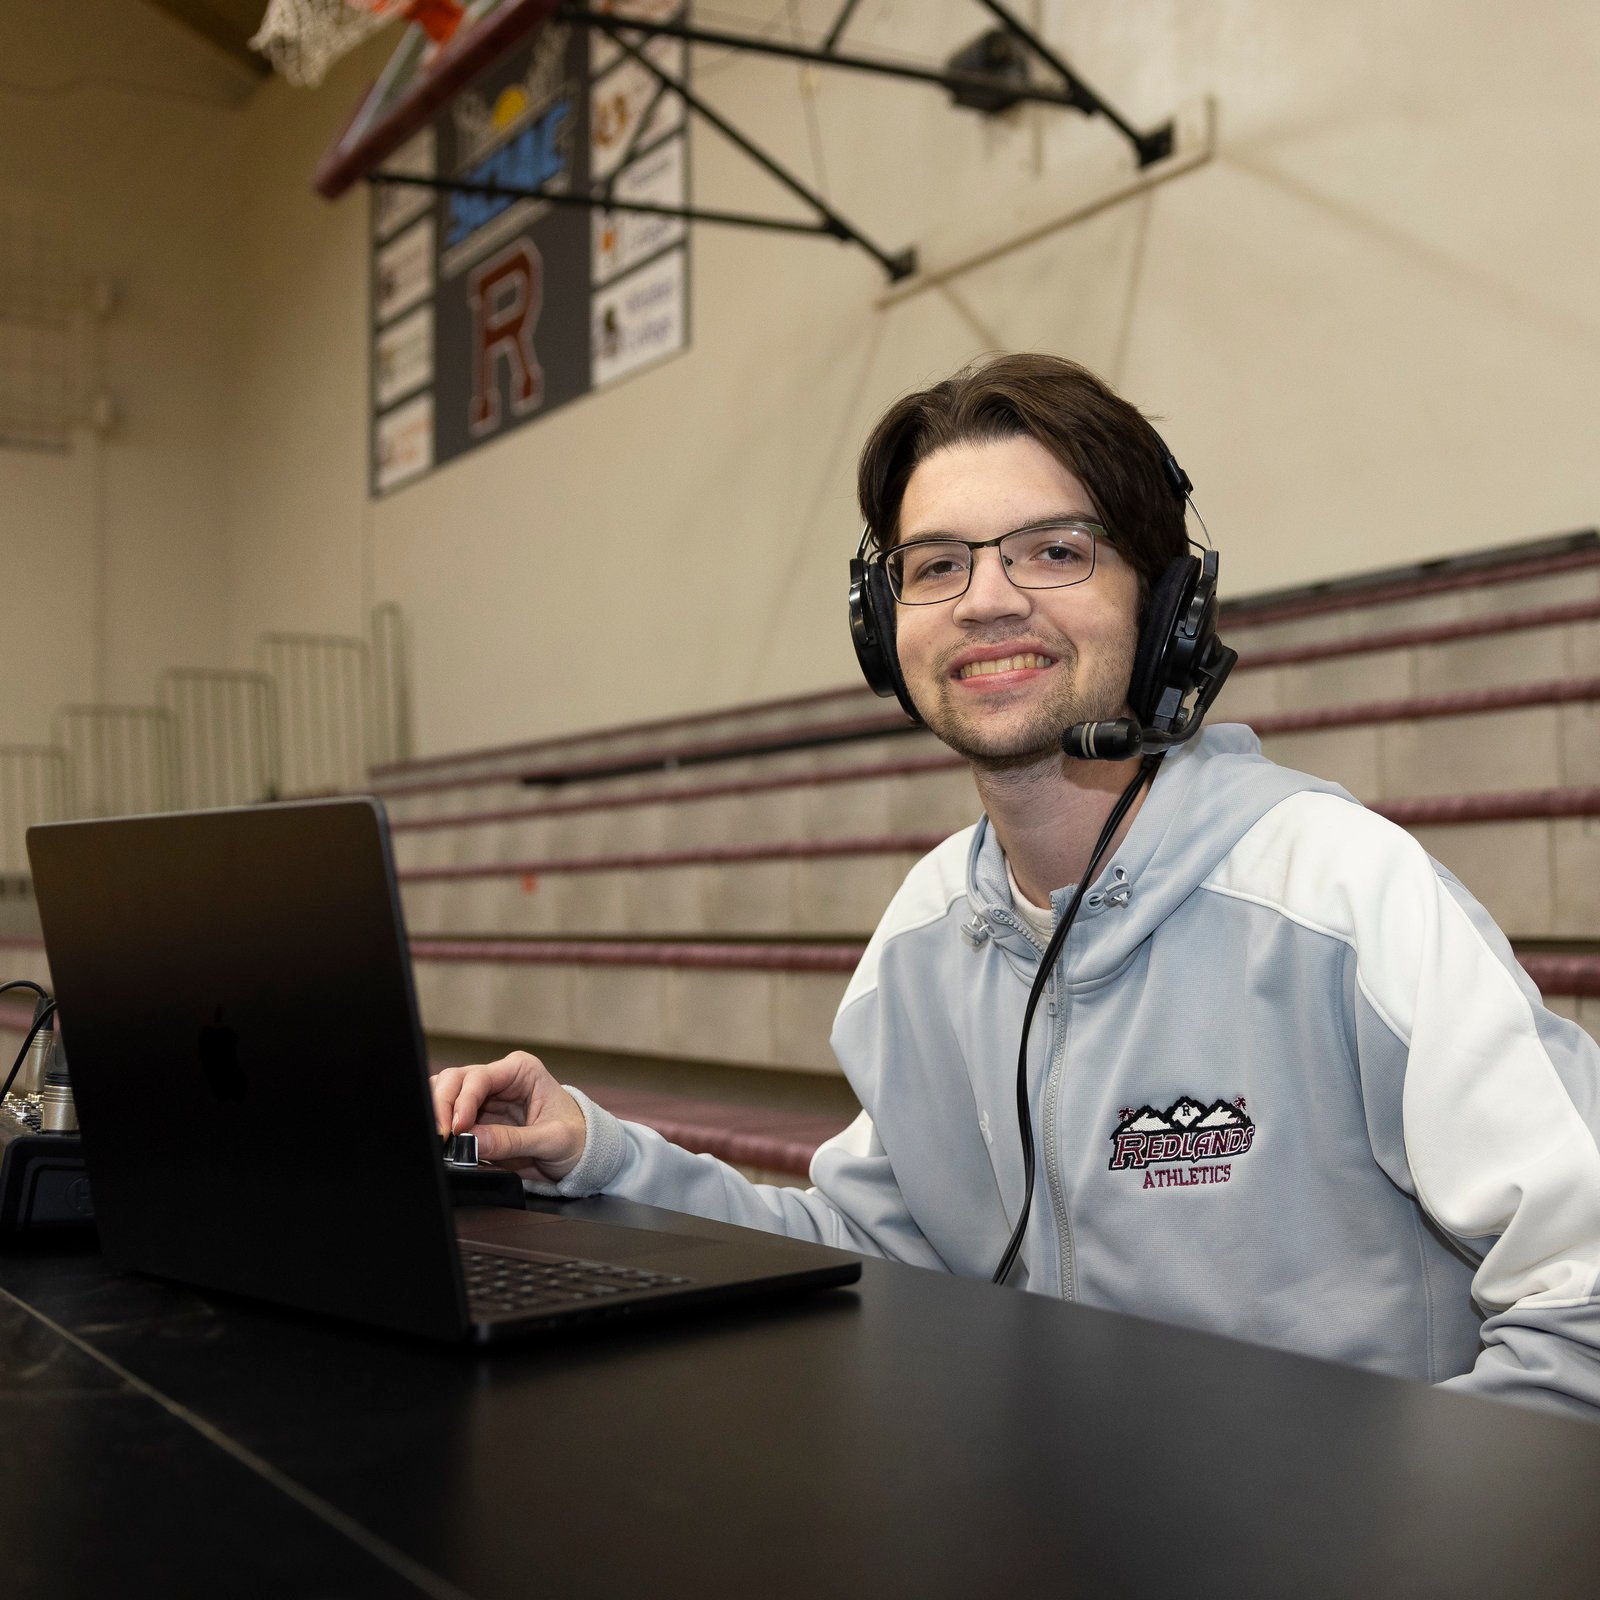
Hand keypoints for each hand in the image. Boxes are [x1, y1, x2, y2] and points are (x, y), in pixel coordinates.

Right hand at [431, 1051, 587, 1180]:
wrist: (581, 1155)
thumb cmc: (576, 1138)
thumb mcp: (552, 1140)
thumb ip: (513, 1140)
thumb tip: (473, 1141)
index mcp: (520, 1070)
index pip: (479, 1077)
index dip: (462, 1101)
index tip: (457, 1128)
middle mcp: (499, 1079)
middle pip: (454, 1080)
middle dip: (442, 1105)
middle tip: (441, 1135)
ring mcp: (485, 1099)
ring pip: (445, 1094)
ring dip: (438, 1114)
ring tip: (441, 1141)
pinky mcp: (478, 1121)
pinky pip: (450, 1118)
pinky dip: (442, 1128)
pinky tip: (445, 1145)